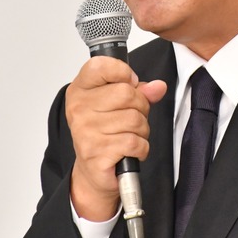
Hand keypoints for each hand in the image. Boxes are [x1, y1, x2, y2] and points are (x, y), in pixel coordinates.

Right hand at [65, 55, 166, 220]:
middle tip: (133, 117)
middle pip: (126, 93)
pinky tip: (131, 149)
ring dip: (142, 129)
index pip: (100, 65)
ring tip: (130, 134)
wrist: (94, 171)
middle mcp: (79, 108)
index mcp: (81, 89)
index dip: (123, 71)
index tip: (130, 82)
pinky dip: (141, 147)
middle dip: (141, 106)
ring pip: (134, 119)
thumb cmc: (105, 133)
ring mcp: (86, 131)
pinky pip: (134, 142)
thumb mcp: (119, 104)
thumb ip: (140, 91)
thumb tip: (158, 87)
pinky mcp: (97, 153)